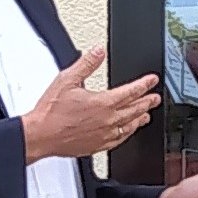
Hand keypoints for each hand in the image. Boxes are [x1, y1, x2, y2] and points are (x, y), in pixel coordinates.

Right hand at [23, 47, 159, 160]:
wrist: (41, 135)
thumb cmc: (51, 112)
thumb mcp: (67, 80)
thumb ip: (86, 64)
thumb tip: (98, 52)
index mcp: (103, 103)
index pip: (131, 91)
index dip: (144, 84)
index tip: (151, 80)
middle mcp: (107, 120)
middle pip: (134, 109)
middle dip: (147, 102)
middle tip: (156, 98)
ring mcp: (104, 135)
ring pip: (129, 126)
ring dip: (140, 119)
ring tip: (146, 115)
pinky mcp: (97, 146)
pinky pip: (119, 140)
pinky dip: (127, 134)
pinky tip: (128, 132)